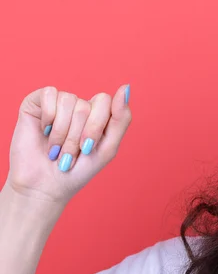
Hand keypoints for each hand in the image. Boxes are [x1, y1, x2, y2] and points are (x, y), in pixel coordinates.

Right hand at [4, 84, 131, 208]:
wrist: (44, 186)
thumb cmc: (78, 169)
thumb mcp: (108, 147)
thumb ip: (121, 118)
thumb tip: (126, 87)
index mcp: (98, 114)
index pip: (104, 102)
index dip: (96, 126)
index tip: (87, 147)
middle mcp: (79, 105)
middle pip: (86, 106)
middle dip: (78, 135)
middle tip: (70, 154)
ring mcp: (57, 103)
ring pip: (68, 102)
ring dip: (62, 133)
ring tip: (55, 150)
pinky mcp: (36, 102)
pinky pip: (49, 94)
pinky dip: (48, 118)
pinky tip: (44, 131)